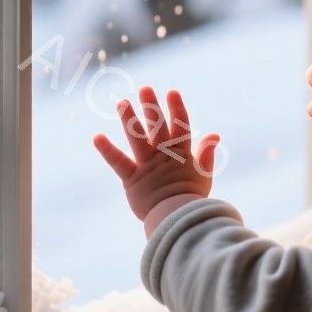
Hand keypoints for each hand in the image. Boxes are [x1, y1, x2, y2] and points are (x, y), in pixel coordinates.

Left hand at [93, 86, 220, 226]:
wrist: (179, 222)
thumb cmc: (191, 201)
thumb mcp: (203, 175)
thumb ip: (207, 153)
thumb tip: (214, 134)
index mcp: (182, 154)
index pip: (181, 127)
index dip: (176, 109)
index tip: (171, 92)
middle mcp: (164, 156)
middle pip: (158, 127)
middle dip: (152, 107)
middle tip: (144, 89)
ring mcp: (148, 166)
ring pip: (138, 138)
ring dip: (130, 119)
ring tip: (121, 103)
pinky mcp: (133, 179)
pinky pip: (119, 162)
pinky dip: (107, 150)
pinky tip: (97, 137)